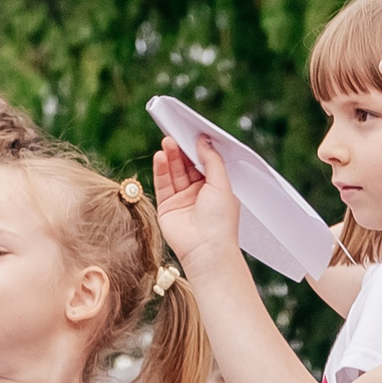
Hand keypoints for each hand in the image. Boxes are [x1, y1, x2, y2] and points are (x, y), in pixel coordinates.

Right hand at [152, 138, 242, 273]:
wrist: (206, 250)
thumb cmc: (220, 221)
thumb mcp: (221, 184)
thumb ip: (211, 161)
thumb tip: (204, 140)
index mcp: (216, 189)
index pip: (204, 163)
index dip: (197, 148)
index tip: (191, 132)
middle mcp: (198, 194)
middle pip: (187, 166)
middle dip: (181, 150)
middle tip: (175, 133)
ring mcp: (182, 200)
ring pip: (174, 173)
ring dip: (170, 157)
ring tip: (167, 141)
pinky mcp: (166, 207)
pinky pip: (162, 184)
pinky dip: (160, 170)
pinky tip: (160, 157)